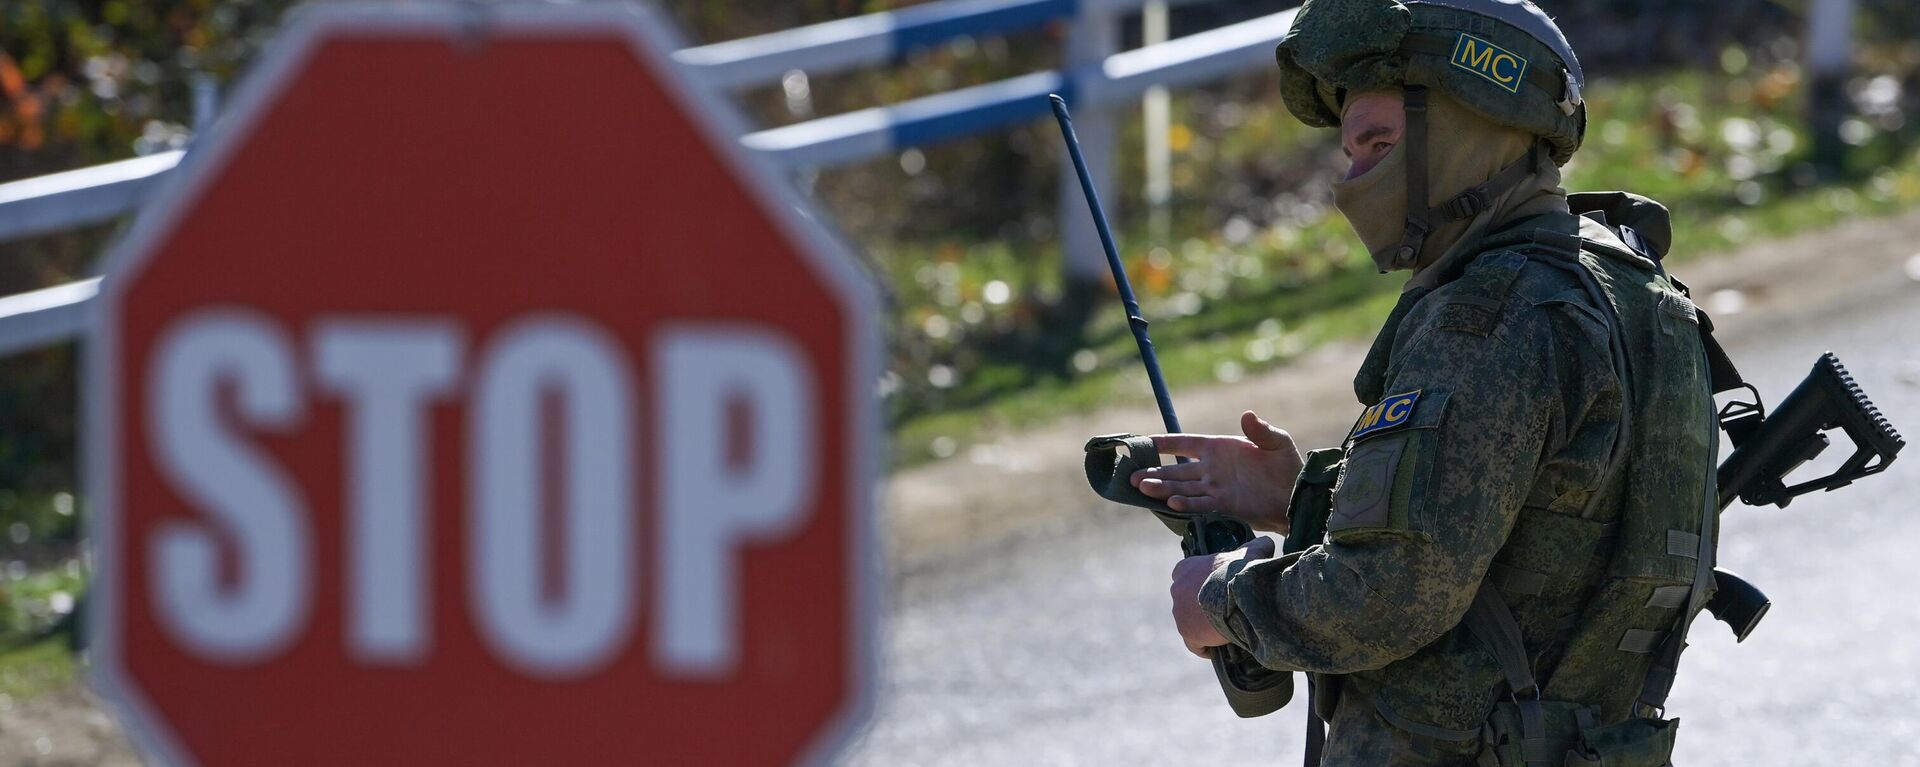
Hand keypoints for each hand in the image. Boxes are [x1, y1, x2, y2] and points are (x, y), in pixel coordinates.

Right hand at [1131, 410, 1304, 532]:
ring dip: (1162, 488)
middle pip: (1176, 469)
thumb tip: (1247, 415)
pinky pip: (1198, 504)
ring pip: (1181, 487)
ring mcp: (1214, 488)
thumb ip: (1261, 431)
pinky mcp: (1222, 505)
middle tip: (1132, 475)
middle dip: (1154, 471)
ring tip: (1142, 487)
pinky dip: (1185, 504)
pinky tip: (1170, 503)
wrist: (1296, 498)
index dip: (1164, 443)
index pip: (1184, 443)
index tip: (1142, 442)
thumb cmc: (1287, 466)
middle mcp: (1211, 468)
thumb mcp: (1277, 443)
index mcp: (1219, 448)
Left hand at [1170, 536, 1275, 656]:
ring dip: (1204, 626)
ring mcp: (1179, 612)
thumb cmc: (1242, 570)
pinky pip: (1194, 644)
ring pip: (1190, 622)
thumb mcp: (1251, 553)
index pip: (1186, 575)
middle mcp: (1177, 589)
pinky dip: (1205, 647)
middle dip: (1201, 606)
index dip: (1200, 584)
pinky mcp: (1187, 633)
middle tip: (1224, 611)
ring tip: (1226, 628)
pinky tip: (1219, 648)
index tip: (1216, 591)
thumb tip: (1267, 543)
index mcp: (1185, 568)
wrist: (1237, 594)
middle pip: (1187, 600)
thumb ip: (1255, 547)